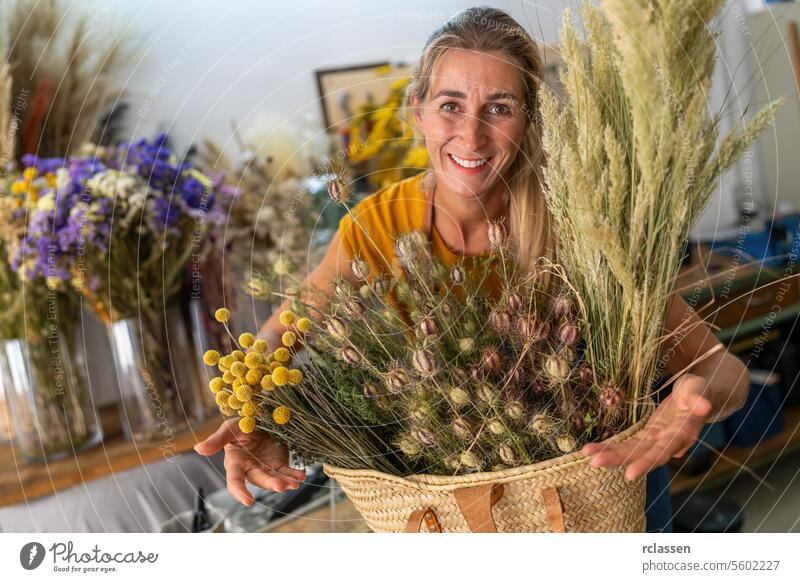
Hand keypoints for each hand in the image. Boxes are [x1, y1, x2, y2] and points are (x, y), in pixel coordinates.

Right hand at [194, 418, 306, 505]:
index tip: (248, 501)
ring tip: (295, 482)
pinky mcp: (279, 463)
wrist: (261, 418)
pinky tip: (301, 476)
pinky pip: (287, 472)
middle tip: (281, 486)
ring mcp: (266, 468)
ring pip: (275, 479)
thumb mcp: (230, 428)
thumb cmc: (242, 424)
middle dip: (270, 484)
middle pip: (259, 480)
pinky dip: (294, 475)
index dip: (239, 491)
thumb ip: (216, 440)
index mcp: (235, 462)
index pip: (235, 480)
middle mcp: (251, 469)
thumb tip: (197, 449)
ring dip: (285, 482)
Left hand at [581, 373, 712, 480]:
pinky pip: (627, 443)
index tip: (629, 474)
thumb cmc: (700, 390)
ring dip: (609, 454)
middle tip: (594, 463)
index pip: (662, 451)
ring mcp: (655, 440)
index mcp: (682, 434)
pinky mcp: (647, 436)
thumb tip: (703, 404)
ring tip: (587, 455)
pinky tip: (590, 450)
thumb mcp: (699, 390)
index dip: (647, 462)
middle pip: (641, 454)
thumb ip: (698, 398)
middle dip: (618, 459)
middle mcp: (667, 443)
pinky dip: (609, 447)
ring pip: (631, 451)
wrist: (699, 395)